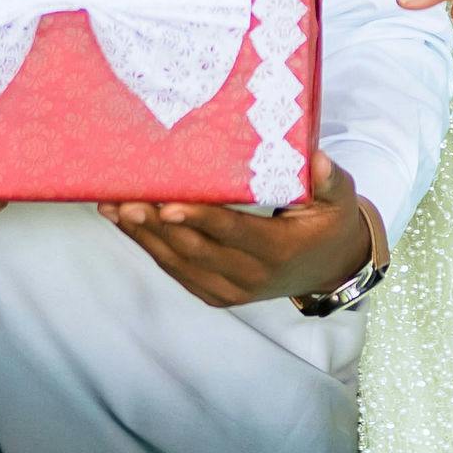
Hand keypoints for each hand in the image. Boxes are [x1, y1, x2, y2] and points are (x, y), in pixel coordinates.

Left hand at [100, 152, 374, 308]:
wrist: (330, 267)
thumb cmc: (330, 223)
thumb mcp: (340, 199)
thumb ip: (330, 180)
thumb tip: (318, 160)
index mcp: (277, 251)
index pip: (231, 233)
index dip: (198, 218)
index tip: (166, 203)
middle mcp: (250, 277)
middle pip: (194, 249)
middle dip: (155, 224)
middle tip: (123, 197)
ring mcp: (230, 290)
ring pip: (178, 263)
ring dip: (143, 235)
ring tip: (112, 206)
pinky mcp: (216, 293)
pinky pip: (177, 271)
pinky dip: (150, 247)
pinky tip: (126, 223)